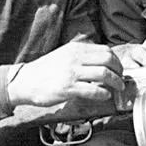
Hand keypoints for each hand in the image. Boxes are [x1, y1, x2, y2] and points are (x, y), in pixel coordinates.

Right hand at [8, 42, 123, 106]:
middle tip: (121, 79)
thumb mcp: (64, 55)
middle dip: (119, 71)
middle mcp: (75, 58)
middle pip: (108, 60)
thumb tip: (102, 63)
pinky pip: (93, 90)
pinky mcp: (67, 88)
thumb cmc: (45, 71)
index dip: (116, 61)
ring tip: (117, 88)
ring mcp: (71, 73)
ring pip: (104, 74)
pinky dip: (103, 94)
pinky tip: (104, 96)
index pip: (105, 50)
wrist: (25, 81)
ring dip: (115, 83)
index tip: (119, 69)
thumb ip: (81, 56)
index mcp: (76, 49)